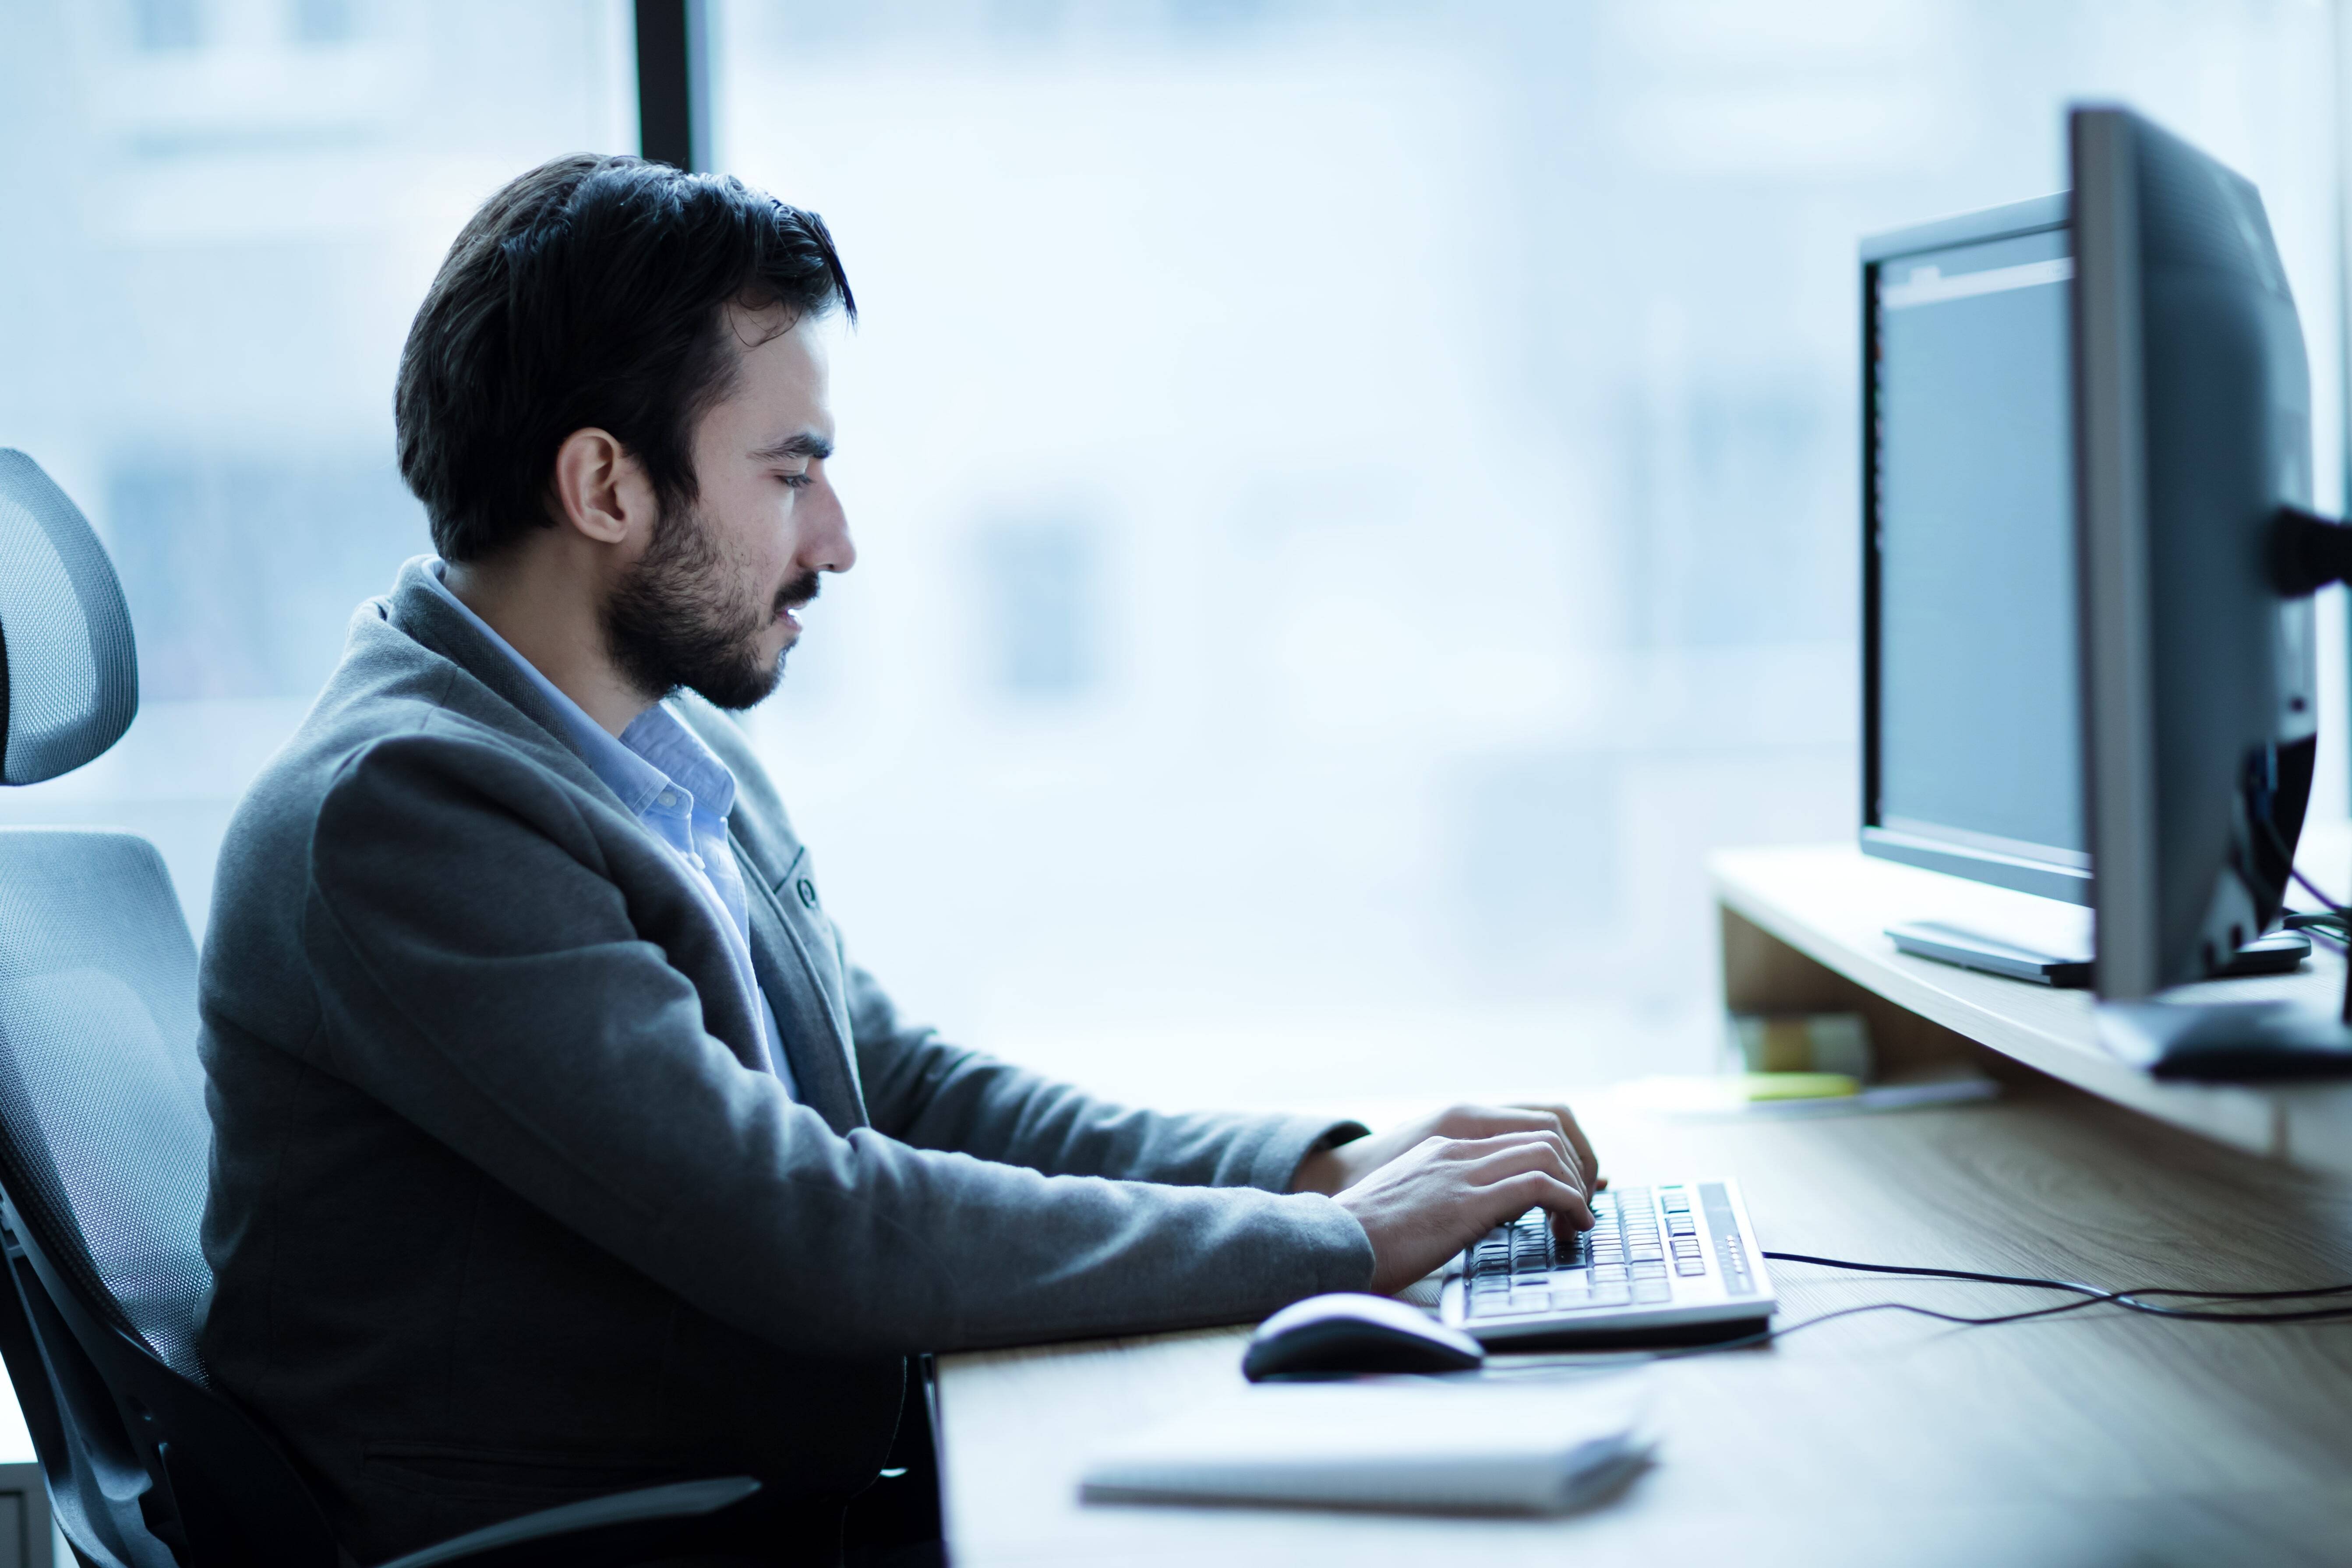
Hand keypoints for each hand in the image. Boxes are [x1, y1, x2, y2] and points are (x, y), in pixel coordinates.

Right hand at [1325, 1131, 1594, 1295]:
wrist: (1331, 1244)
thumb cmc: (1364, 1239)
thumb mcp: (1409, 1205)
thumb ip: (1443, 1200)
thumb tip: (1471, 1221)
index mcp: (1442, 1148)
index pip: (1520, 1132)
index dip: (1558, 1159)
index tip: (1570, 1194)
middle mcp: (1456, 1150)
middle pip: (1544, 1135)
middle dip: (1575, 1171)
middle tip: (1579, 1212)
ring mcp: (1462, 1172)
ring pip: (1547, 1153)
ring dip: (1576, 1188)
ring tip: (1578, 1224)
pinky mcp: (1468, 1202)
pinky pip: (1540, 1185)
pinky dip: (1569, 1203)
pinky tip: (1573, 1228)